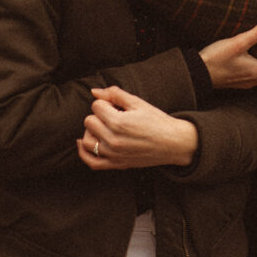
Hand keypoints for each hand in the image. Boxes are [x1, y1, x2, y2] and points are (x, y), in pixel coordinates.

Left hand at [77, 86, 198, 170]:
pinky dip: (84, 153)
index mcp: (119, 122)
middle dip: (98, 115)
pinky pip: (91, 162)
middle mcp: (113, 140)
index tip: (115, 105)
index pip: (96, 106)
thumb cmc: (157, 121)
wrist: (172, 143)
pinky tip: (83, 143)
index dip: (105, 102)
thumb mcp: (138, 102)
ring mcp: (113, 155)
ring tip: (104, 127)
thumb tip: (95, 91)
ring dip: (91, 131)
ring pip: (86, 141)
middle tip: (112, 115)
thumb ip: (115, 94)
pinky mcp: (116, 164)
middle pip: (89, 122)